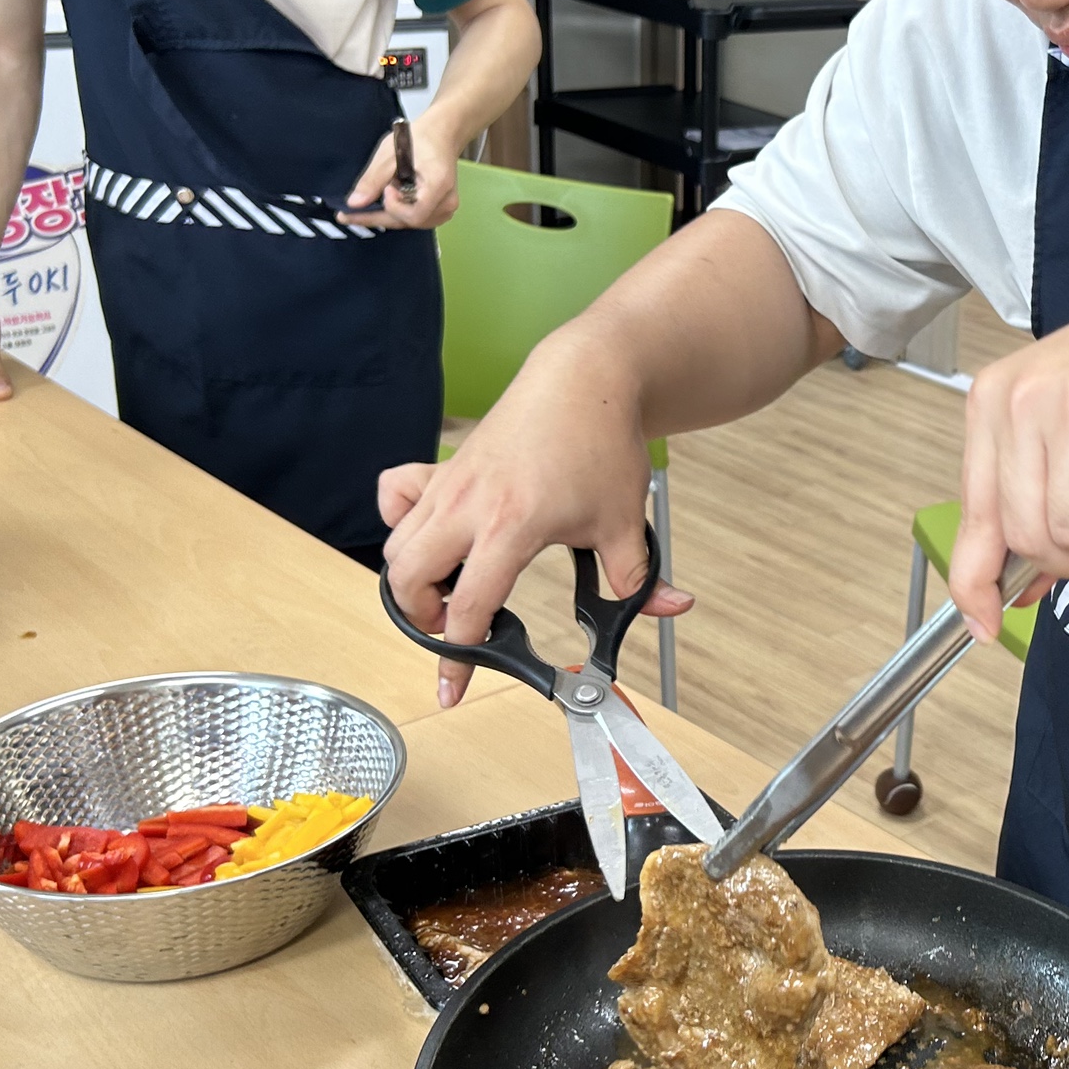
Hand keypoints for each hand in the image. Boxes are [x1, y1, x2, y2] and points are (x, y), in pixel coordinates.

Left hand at [339, 116, 463, 229]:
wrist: (441, 135)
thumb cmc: (418, 139)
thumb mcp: (390, 154)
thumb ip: (373, 180)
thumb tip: (354, 204)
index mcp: (438, 185)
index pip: (415, 214)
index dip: (394, 207)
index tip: (385, 189)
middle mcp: (447, 202)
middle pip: (410, 221)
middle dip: (380, 216)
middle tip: (349, 214)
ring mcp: (447, 208)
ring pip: (412, 223)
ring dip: (389, 215)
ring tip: (375, 200)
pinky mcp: (442, 210)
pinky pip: (417, 220)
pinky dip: (398, 214)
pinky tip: (387, 202)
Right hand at [380, 338, 691, 706]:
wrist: (585, 379)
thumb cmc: (600, 443)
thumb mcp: (624, 521)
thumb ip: (640, 577)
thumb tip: (670, 608)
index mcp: (510, 528)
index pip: (470, 608)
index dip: (459, 658)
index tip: (452, 689)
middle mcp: (467, 506)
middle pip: (407, 578)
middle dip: (422, 618)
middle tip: (454, 628)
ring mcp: (450, 483)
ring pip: (397, 543)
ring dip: (410, 578)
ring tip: (448, 591)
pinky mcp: (445, 465)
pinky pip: (398, 496)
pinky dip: (402, 521)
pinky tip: (431, 534)